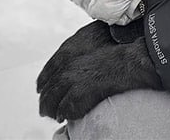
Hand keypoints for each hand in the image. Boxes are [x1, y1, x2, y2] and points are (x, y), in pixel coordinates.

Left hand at [38, 20, 159, 121]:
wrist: (128, 62)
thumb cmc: (115, 58)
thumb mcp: (92, 54)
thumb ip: (80, 62)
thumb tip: (72, 75)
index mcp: (69, 56)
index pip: (46, 74)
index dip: (42, 84)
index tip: (40, 90)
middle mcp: (67, 69)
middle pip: (47, 92)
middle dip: (45, 103)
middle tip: (45, 111)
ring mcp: (72, 82)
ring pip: (52, 103)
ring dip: (53, 111)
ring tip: (56, 116)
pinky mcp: (79, 94)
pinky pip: (66, 110)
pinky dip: (66, 114)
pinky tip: (68, 116)